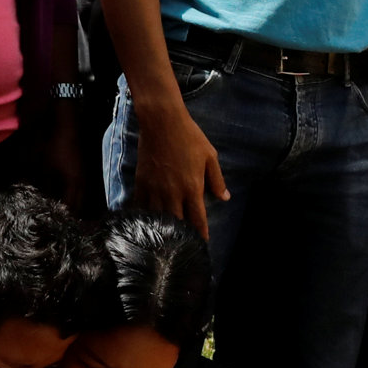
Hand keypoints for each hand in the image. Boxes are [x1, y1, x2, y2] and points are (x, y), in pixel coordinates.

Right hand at [129, 87, 229, 236]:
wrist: (161, 121)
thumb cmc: (189, 137)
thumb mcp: (210, 156)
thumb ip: (217, 180)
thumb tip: (225, 198)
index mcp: (192, 188)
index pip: (198, 219)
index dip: (201, 234)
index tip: (203, 244)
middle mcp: (173, 193)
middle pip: (177, 223)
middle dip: (182, 236)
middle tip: (184, 245)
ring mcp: (155, 189)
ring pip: (158, 218)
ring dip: (163, 230)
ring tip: (164, 240)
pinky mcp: (142, 183)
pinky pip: (141, 207)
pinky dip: (145, 217)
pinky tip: (146, 223)